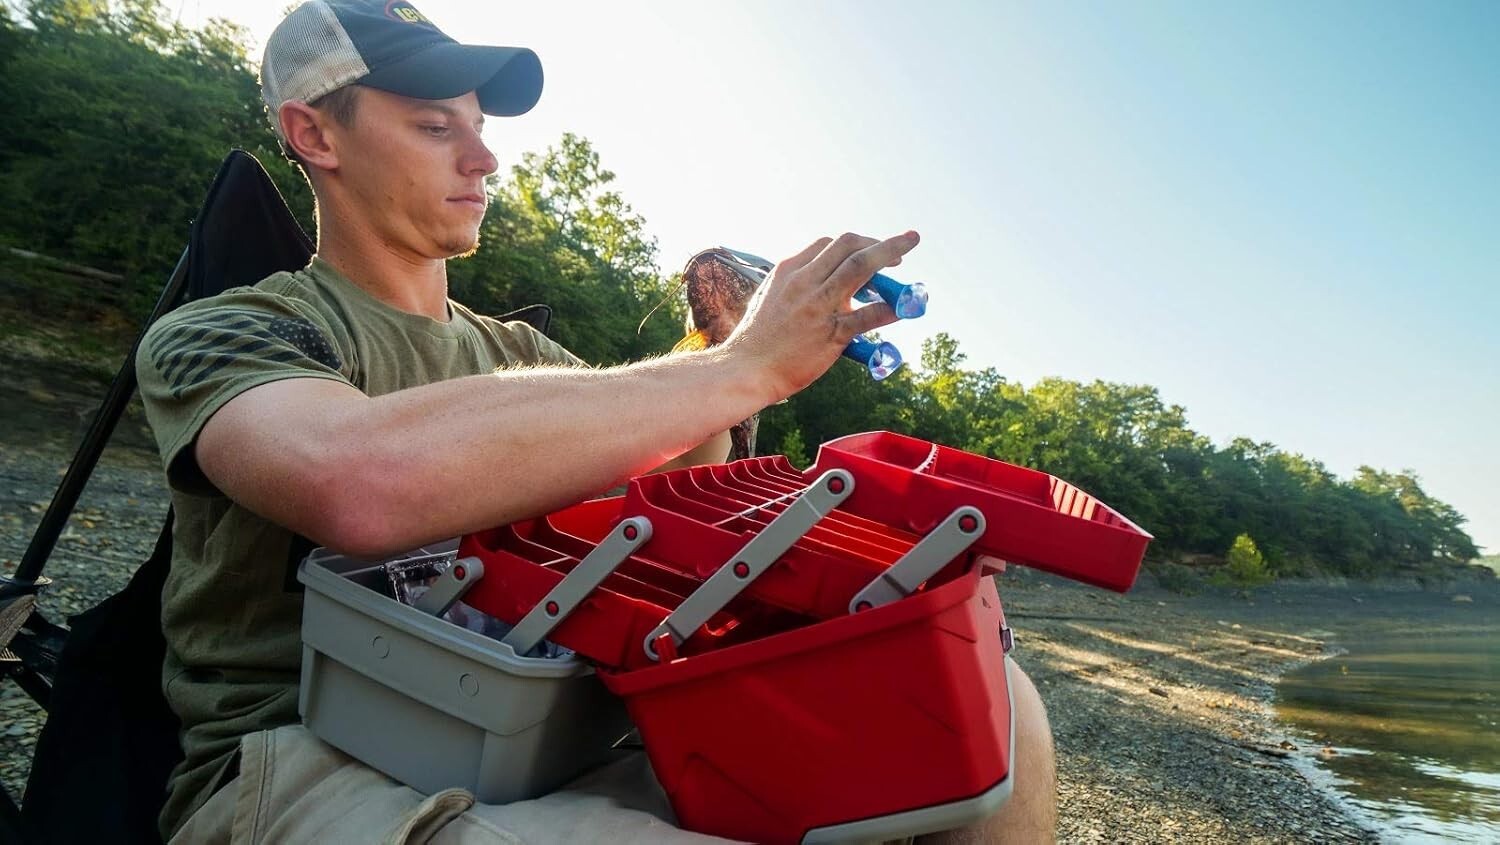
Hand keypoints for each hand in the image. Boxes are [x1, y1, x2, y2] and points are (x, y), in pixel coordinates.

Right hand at [723, 231, 919, 401]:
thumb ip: (794, 286)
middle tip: (900, 250)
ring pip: (861, 267)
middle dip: (879, 243)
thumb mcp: (769, 298)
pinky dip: (891, 307)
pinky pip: (869, 314)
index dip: (855, 244)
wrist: (746, 370)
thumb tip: (817, 282)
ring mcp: (818, 306)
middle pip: (848, 245)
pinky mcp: (831, 334)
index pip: (828, 244)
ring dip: (890, 254)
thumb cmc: (756, 340)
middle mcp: (805, 281)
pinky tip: (905, 306)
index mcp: (788, 270)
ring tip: (908, 253)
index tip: (869, 251)